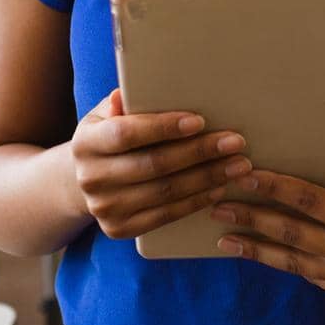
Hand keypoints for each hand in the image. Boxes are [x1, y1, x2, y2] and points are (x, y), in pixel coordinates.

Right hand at [70, 89, 252, 239]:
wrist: (86, 182)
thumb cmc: (109, 136)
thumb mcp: (106, 115)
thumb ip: (121, 104)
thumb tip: (126, 94)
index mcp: (86, 143)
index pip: (126, 133)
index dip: (163, 127)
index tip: (199, 121)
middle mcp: (91, 178)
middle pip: (153, 165)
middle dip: (200, 152)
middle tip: (235, 142)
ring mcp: (104, 208)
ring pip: (165, 192)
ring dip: (207, 178)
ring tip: (239, 165)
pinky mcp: (120, 229)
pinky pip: (166, 215)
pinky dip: (196, 201)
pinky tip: (220, 187)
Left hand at [209, 110, 324, 301]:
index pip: (309, 201)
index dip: (275, 188)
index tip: (245, 176)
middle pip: (290, 233)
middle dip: (250, 218)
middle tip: (215, 204)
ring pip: (293, 261)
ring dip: (256, 248)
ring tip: (223, 237)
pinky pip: (309, 275)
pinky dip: (282, 264)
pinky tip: (258, 253)